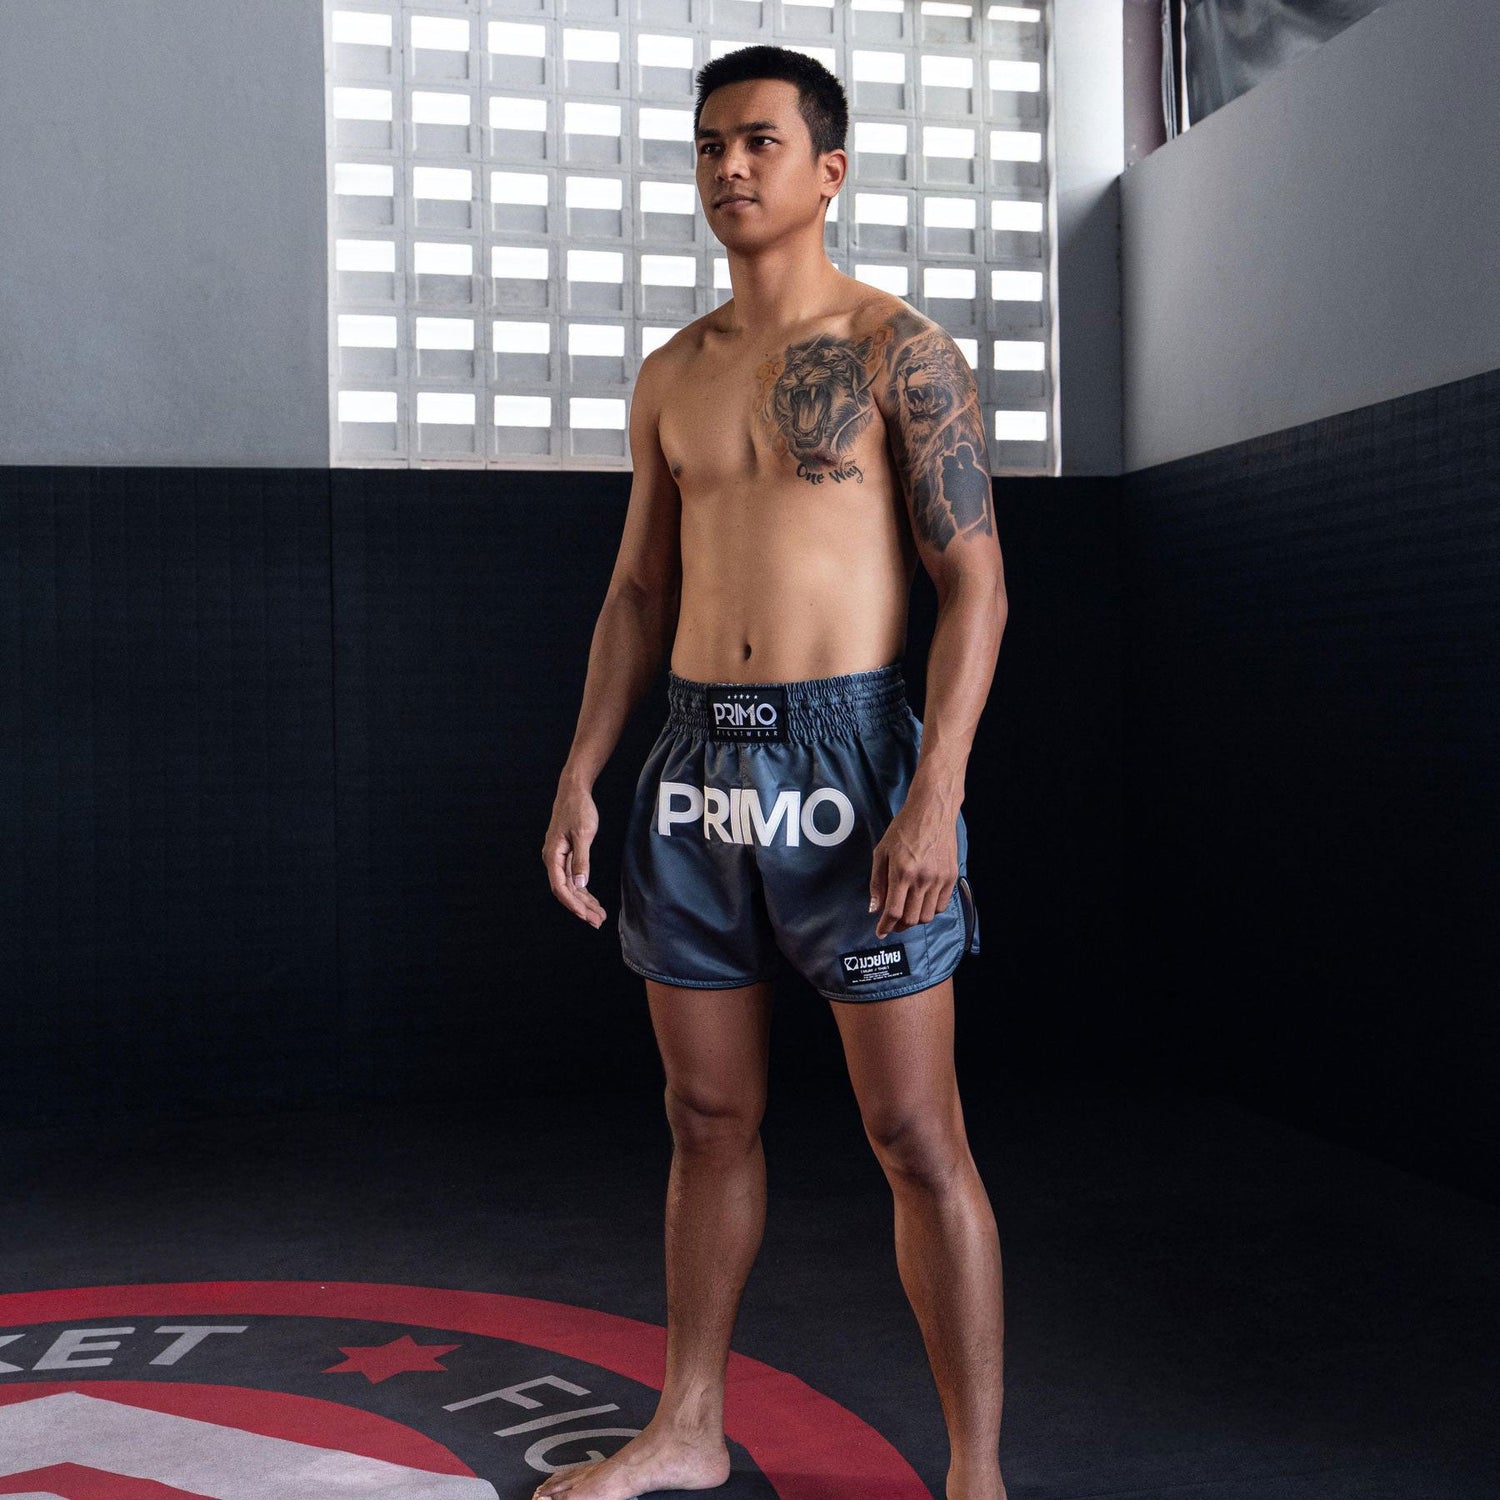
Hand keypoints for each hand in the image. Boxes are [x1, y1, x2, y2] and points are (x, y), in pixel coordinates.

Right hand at [543, 779, 606, 927]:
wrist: (574, 791)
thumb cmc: (577, 809)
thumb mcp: (583, 834)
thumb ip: (581, 859)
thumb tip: (581, 883)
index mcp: (553, 855)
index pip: (560, 887)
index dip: (572, 903)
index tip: (585, 916)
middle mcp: (553, 860)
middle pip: (566, 891)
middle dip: (581, 908)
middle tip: (598, 922)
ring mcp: (559, 859)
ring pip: (570, 886)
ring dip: (584, 902)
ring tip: (599, 916)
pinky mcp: (567, 855)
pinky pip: (574, 878)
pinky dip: (584, 890)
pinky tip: (593, 901)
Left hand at [869, 790, 958, 939]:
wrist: (932, 811)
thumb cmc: (904, 828)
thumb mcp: (882, 851)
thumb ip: (877, 882)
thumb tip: (874, 908)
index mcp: (902, 872)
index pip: (894, 911)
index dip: (885, 926)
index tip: (880, 932)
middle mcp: (922, 878)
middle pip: (911, 918)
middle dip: (899, 925)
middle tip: (892, 922)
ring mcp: (939, 878)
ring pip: (928, 916)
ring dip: (915, 919)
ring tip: (907, 911)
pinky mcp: (951, 876)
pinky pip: (941, 905)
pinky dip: (930, 910)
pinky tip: (922, 902)